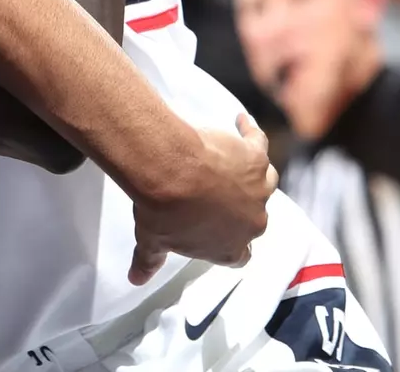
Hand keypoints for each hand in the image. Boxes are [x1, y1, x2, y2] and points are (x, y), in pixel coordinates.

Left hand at [129, 114, 276, 284]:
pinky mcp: (254, 157)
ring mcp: (258, 188)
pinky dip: (249, 132)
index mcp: (230, 249)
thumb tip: (136, 279)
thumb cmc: (161, 210)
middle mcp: (252, 222)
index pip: (239, 256)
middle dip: (240, 209)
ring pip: (264, 182)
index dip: (230, 243)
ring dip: (251, 175)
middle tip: (221, 196)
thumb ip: (148, 262)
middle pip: (253, 218)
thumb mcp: (152, 241)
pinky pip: (258, 141)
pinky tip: (240, 121)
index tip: (220, 233)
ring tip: (236, 162)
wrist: (169, 172)